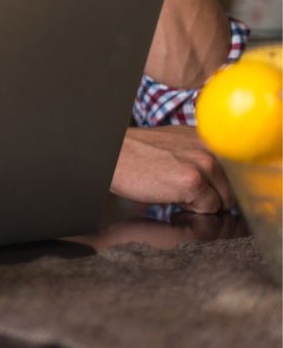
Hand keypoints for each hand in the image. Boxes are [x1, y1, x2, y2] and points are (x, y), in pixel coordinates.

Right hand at [110, 126, 235, 212]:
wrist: (111, 155)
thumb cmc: (138, 154)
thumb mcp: (176, 144)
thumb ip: (201, 155)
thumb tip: (223, 183)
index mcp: (208, 137)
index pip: (236, 172)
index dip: (221, 187)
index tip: (205, 191)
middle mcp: (210, 147)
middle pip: (232, 190)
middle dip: (211, 197)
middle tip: (181, 191)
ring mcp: (203, 164)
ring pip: (222, 202)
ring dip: (202, 204)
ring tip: (174, 191)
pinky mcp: (193, 182)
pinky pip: (207, 209)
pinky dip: (191, 210)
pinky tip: (169, 196)